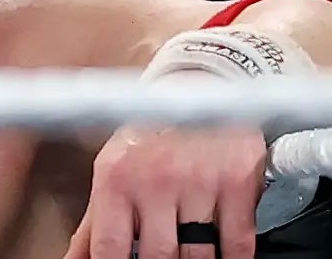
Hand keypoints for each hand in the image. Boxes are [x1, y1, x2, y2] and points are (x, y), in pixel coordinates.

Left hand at [63, 124, 267, 258]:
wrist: (200, 89)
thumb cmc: (149, 140)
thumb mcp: (114, 173)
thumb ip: (94, 224)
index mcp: (116, 178)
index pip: (109, 246)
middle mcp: (155, 177)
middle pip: (158, 256)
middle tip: (162, 258)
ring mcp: (198, 180)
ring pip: (199, 257)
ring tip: (187, 252)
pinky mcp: (237, 182)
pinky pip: (237, 245)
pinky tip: (221, 252)